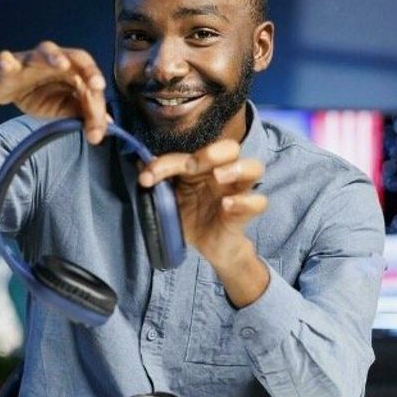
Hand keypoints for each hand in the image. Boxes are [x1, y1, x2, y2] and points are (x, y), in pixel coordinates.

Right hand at [0, 41, 109, 143]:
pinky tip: (6, 63)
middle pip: (75, 57)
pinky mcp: (5, 65)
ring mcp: (29, 60)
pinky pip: (5, 61)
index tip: (98, 129)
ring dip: (53, 56)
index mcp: (70, 71)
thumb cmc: (34, 92)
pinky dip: (6, 61)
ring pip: (44, 52)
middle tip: (97, 85)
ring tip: (62, 64)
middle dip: (88, 69)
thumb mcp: (60, 106)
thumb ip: (82, 112)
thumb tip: (106, 124)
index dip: (97, 104)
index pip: (90, 82)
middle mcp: (53, 61)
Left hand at [139, 140, 269, 305]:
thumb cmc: (193, 217)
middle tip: (193, 166)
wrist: (210, 247)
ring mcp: (237, 192)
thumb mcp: (170, 199)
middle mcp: (223, 174)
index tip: (147, 178)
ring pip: (255, 167)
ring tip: (220, 176)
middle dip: (213, 152)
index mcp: (204, 167)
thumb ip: (159, 180)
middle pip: (231, 148)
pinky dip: (245, 201)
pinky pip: (257, 202)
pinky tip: (227, 205)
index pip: (189, 154)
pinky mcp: (245, 213)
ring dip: (237, 168)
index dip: (167, 162)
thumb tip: (138, 162)